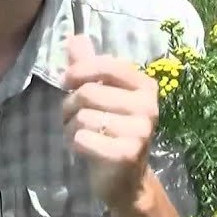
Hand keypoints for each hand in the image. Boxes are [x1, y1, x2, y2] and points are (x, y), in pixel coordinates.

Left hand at [61, 34, 158, 207]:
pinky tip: (86, 150)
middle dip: (70, 106)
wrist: (125, 179)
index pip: (105, 65)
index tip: (67, 82)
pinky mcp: (127, 154)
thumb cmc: (110, 130)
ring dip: (71, 128)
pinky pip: (83, 139)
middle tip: (73, 118)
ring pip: (83, 117)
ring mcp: (141, 131)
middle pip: (88, 93)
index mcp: (145, 86)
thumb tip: (75, 37)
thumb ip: (89, 66)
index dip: (78, 71)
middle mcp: (148, 106)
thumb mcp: (102, 95)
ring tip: (82, 135)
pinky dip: (76, 144)